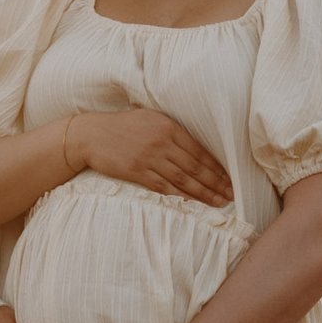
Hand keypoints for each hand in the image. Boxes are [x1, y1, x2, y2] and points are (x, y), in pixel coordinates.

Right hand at [69, 110, 231, 205]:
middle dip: (216, 183)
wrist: (90, 135)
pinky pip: (164, 187)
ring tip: (219, 203)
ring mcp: (149, 157)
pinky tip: (194, 204)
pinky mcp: (136, 171)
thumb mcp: (148, 118)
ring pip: (183, 179)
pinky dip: (181, 196)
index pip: (199, 151)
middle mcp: (162, 142)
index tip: (230, 179)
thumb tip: (194, 146)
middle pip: (195, 167)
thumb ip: (170, 130)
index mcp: (168, 126)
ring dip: (204, 193)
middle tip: (231, 195)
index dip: (216, 168)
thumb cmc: (120, 126)